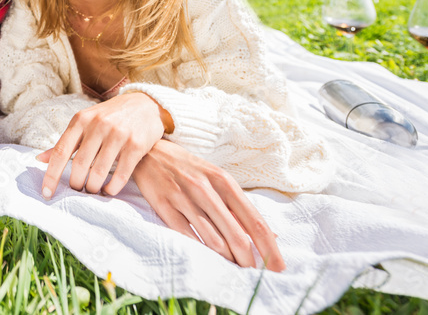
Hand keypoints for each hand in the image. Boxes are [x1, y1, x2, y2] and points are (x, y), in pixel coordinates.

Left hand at [38, 91, 167, 198]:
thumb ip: (65, 142)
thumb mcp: (84, 123)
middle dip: (75, 183)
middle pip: (79, 165)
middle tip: (77, 190)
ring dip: (93, 187)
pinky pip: (121, 174)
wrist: (145, 104)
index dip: (51, 175)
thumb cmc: (109, 117)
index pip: (60, 152)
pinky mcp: (136, 144)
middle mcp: (98, 125)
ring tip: (92, 190)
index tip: (46, 193)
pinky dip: (113, 187)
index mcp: (80, 120)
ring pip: (99, 172)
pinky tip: (109, 190)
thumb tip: (39, 160)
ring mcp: (118, 134)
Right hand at [133, 140, 284, 271]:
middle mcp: (206, 189)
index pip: (254, 220)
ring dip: (227, 259)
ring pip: (213, 239)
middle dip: (249, 260)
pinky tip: (209, 260)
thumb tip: (271, 235)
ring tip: (234, 270)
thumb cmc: (188, 168)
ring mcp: (184, 198)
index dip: (269, 247)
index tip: (279, 267)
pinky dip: (201, 251)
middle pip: (236, 234)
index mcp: (224, 181)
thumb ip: (240, 206)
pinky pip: (187, 236)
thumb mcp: (217, 179)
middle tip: (254, 275)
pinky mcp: (164, 206)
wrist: (149, 152)